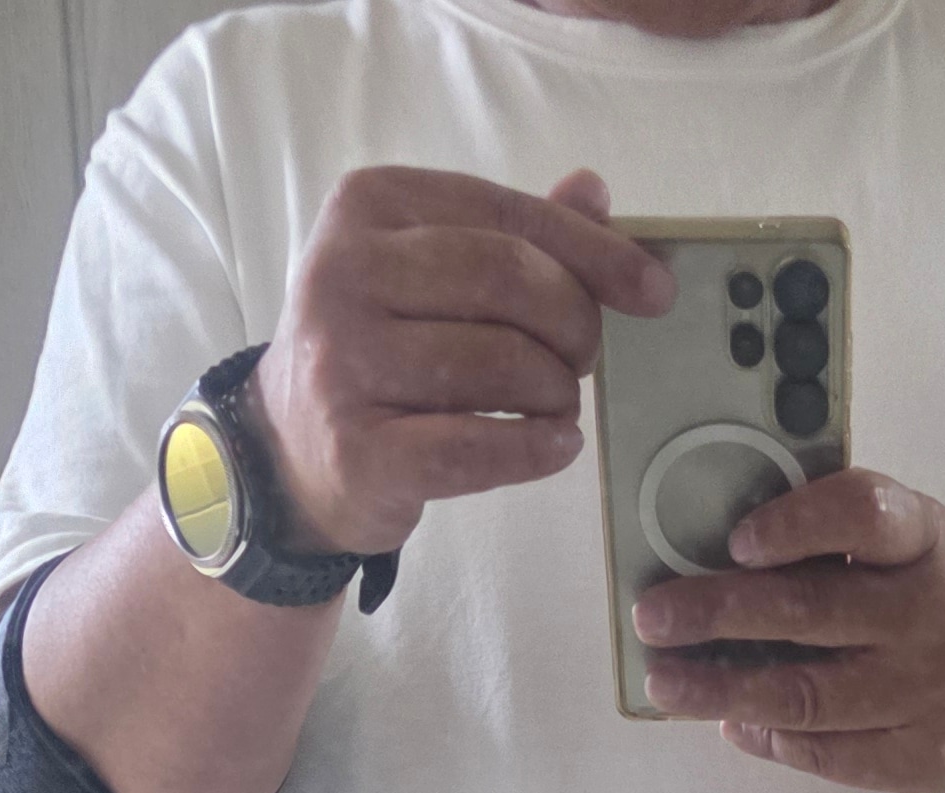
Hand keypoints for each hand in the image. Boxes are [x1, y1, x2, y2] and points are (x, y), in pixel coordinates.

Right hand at [249, 165, 672, 556]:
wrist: (291, 448)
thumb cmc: (379, 349)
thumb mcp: (428, 270)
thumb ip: (508, 232)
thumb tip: (594, 192)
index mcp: (368, 204)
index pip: (506, 214)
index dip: (593, 254)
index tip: (653, 292)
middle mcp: (344, 271)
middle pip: (506, 281)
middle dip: (572, 324)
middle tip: (582, 359)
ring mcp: (344, 361)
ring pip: (499, 365)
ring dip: (554, 392)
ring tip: (555, 404)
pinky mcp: (358, 448)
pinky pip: (475, 447)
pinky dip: (533, 448)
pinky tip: (554, 445)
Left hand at [633, 471, 944, 792]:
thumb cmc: (937, 594)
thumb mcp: (911, 541)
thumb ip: (837, 537)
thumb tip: (718, 558)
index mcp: (929, 540)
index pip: (862, 516)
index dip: (795, 525)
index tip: (736, 541)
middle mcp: (936, 614)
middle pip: (812, 613)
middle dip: (718, 613)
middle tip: (653, 617)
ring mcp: (933, 693)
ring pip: (807, 696)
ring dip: (722, 691)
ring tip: (666, 683)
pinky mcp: (923, 757)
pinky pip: (830, 754)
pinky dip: (771, 739)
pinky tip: (734, 723)